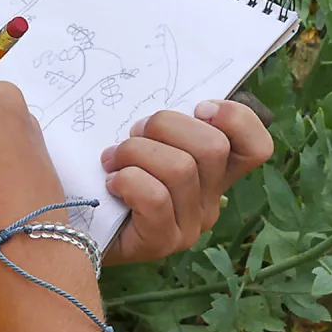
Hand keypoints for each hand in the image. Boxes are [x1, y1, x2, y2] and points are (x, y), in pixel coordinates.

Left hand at [100, 96, 273, 264]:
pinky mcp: (163, 242)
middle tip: (134, 132)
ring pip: (180, 168)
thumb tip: (167, 88)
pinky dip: (127, 181)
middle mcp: (210, 198)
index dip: (235, 118)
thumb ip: (162, 118)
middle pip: (212, 147)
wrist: (74, 223)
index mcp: (213, 169)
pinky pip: (156, 198)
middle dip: (164, 125)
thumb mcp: (141, 135)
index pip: (256, 146)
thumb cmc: (109, 168)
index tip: (198, 108)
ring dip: (135, 152)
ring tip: (112, 159)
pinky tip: (111, 183)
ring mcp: (190, 224)